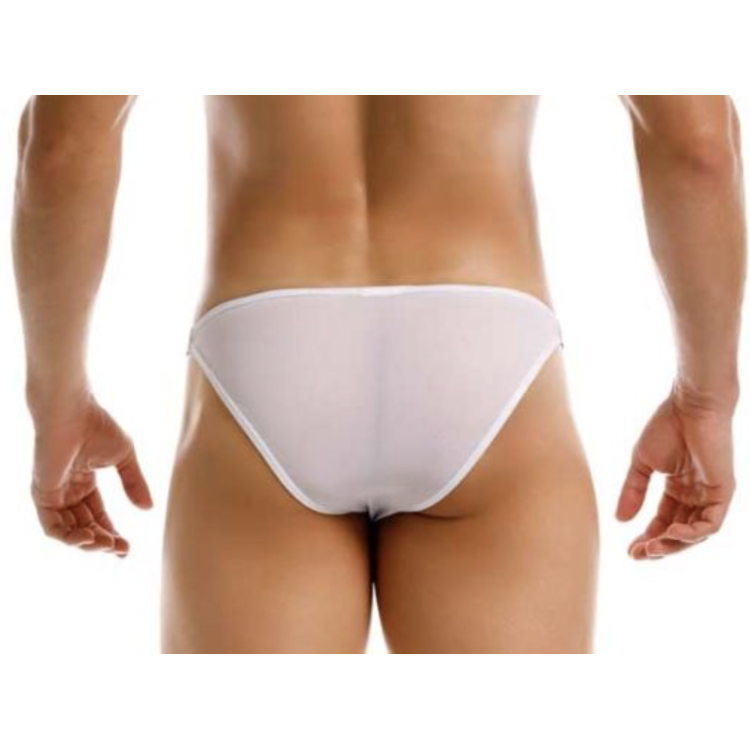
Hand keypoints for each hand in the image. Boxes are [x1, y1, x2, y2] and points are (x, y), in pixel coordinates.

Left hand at [30, 391, 152, 555]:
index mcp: (84, 483)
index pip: (97, 516)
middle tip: (121, 550)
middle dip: (103, 542)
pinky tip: (89, 538)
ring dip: (88, 543)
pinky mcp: (42, 494)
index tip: (127, 549)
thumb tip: (149, 509)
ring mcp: (53, 494)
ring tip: (108, 546)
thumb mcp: (124, 458)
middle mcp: (67, 492)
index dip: (112, 533)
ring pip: (68, 531)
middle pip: (85, 527)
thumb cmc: (97, 426)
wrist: (72, 412)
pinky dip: (69, 537)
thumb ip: (134, 483)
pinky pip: (52, 526)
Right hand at [616, 381, 736, 559]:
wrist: (689, 406)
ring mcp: (710, 495)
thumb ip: (633, 491)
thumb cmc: (666, 427)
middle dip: (659, 547)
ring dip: (674, 545)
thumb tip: (620, 520)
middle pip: (679, 533)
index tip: (629, 550)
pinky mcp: (723, 493)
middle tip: (638, 555)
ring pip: (695, 534)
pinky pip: (711, 524)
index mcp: (678, 488)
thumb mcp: (641, 464)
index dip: (647, 537)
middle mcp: (696, 496)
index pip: (664, 521)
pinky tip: (672, 534)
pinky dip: (693, 534)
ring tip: (652, 549)